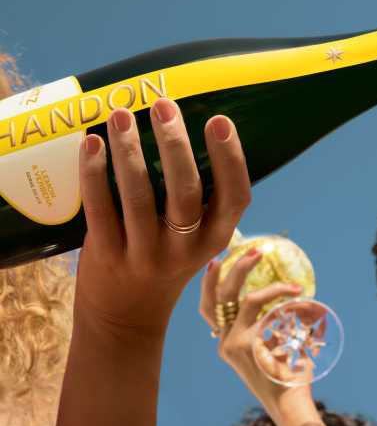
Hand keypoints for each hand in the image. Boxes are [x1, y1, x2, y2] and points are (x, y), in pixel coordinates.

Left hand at [76, 99, 249, 338]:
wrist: (126, 319)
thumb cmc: (163, 264)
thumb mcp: (194, 241)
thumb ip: (197, 201)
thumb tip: (183, 129)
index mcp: (214, 239)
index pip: (235, 198)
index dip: (231, 159)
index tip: (219, 120)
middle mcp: (184, 249)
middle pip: (186, 193)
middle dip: (175, 146)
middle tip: (164, 106)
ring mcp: (146, 255)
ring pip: (139, 197)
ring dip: (129, 151)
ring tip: (121, 115)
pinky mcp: (108, 256)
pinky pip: (101, 209)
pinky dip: (95, 174)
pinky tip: (92, 144)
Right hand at [199, 250, 314, 418]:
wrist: (290, 406)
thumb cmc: (290, 381)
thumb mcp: (279, 351)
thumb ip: (278, 330)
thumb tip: (298, 305)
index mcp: (227, 344)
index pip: (210, 309)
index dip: (210, 284)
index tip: (219, 261)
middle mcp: (224, 342)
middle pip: (216, 297)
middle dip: (231, 269)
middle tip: (251, 251)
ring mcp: (232, 343)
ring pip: (242, 298)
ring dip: (256, 275)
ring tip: (270, 262)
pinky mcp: (245, 343)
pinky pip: (261, 306)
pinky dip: (279, 294)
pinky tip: (296, 292)